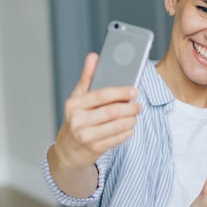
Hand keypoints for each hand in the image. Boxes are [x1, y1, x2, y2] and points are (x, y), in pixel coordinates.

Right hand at [50, 52, 141, 169]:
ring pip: (117, 126)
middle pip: (112, 111)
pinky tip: (129, 127)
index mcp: (74, 104)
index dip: (121, 92)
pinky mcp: (94, 149)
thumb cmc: (75, 120)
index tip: (134, 90)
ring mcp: (86, 136)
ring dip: (131, 120)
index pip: (102, 95)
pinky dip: (127, 132)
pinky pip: (117, 139)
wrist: (68, 150)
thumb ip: (87, 77)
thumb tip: (93, 56)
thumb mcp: (77, 98)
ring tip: (134, 116)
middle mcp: (78, 120)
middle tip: (138, 105)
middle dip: (130, 107)